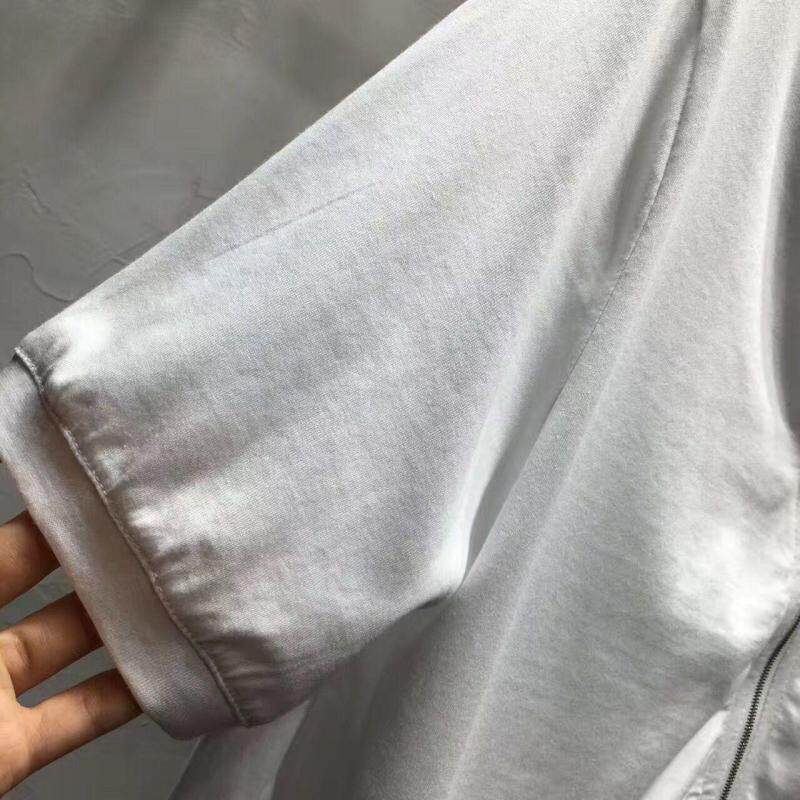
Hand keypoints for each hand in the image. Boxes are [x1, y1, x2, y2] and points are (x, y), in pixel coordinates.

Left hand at [0, 512, 140, 794]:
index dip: (39, 513)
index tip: (85, 480)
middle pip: (35, 579)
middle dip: (86, 550)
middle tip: (139, 519)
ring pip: (65, 644)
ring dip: (117, 617)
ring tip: (168, 580)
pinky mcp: (7, 753)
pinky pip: (77, 719)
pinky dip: (122, 697)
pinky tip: (164, 668)